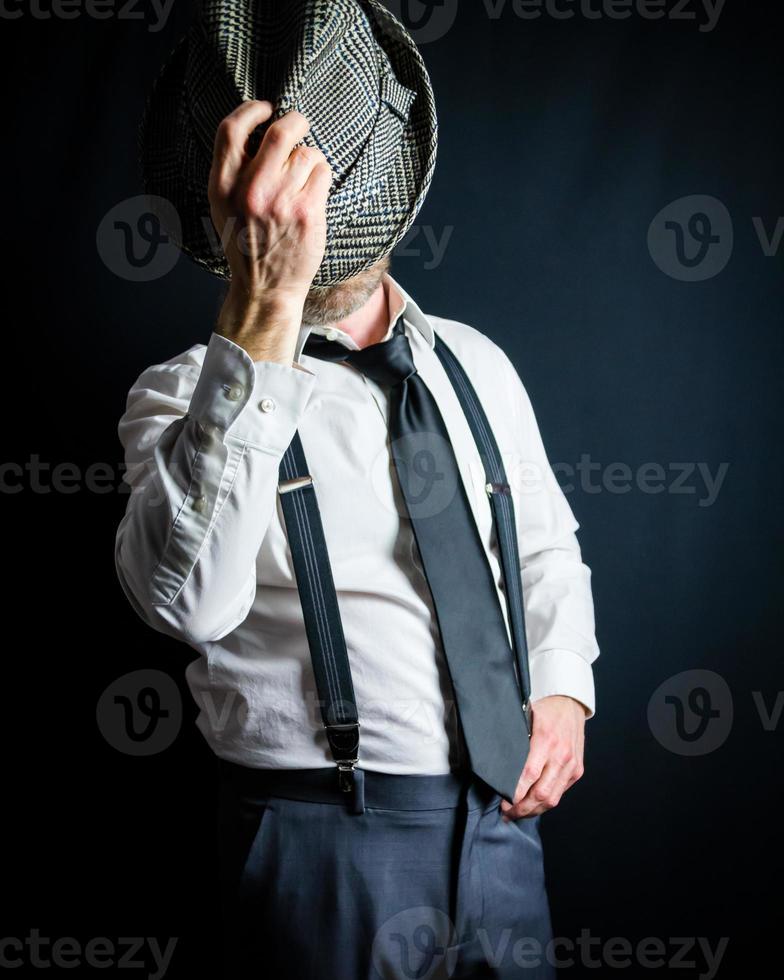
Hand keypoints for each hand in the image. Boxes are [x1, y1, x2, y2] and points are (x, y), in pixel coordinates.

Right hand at [207, 100, 332, 362]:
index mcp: (222, 187)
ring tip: (304, 175)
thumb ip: (232, 172)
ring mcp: (281, 202)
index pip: (230, 131)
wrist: (266, 289)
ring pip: (306, 153)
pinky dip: (321, 174)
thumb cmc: (246, 245)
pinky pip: (322, 172)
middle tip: (299, 124)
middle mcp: (250, 192)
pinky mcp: (307, 212)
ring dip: (309, 157)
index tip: (265, 108)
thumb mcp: (222, 208)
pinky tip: (313, 190)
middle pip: (278, 133)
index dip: (250, 110)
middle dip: (294, 121)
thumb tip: (256, 130)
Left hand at [500, 695, 586, 819]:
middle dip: (522, 808)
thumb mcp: (525, 718)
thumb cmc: (544, 710)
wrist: (570, 704)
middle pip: (541, 793)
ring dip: (534, 810)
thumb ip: (515, 741)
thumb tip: (496, 764)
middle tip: (506, 813)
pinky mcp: (577, 771)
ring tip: (518, 813)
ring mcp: (571, 765)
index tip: (502, 802)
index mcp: (545, 740)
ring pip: (552, 798)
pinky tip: (533, 804)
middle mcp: (561, 755)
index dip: (515, 793)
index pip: (529, 775)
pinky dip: (545, 802)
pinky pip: (560, 793)